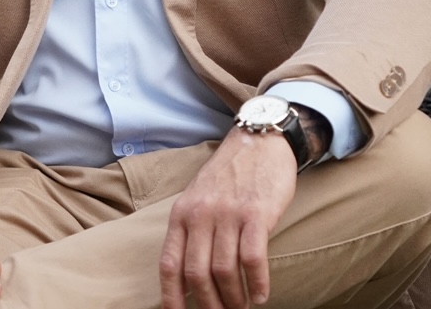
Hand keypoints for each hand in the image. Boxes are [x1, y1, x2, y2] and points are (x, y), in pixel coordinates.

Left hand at [159, 128, 296, 308]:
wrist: (259, 139)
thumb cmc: (230, 174)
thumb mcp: (199, 197)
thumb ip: (191, 230)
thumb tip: (187, 278)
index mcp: (182, 213)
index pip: (170, 265)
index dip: (171, 299)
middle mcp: (201, 214)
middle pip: (197, 275)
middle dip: (209, 305)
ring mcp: (228, 213)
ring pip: (224, 272)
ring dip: (234, 299)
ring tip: (242, 307)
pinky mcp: (256, 213)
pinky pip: (252, 259)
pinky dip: (257, 284)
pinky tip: (260, 294)